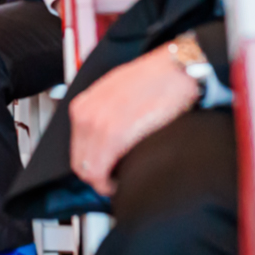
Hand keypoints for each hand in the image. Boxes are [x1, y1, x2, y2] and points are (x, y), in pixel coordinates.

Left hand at [68, 47, 201, 195]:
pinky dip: (109, 184)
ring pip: (88, 170)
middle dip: (97, 177)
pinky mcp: (113, 135)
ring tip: (123, 180)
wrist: (177, 70)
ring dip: (104, 181)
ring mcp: (97, 124)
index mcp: (84, 105)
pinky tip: (124, 180)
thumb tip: (108, 139)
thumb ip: (107, 114)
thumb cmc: (156, 80)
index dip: (92, 165)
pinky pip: (99, 172)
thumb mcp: (119, 92)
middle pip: (80, 162)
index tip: (107, 171)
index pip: (77, 148)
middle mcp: (85, 114)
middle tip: (116, 181)